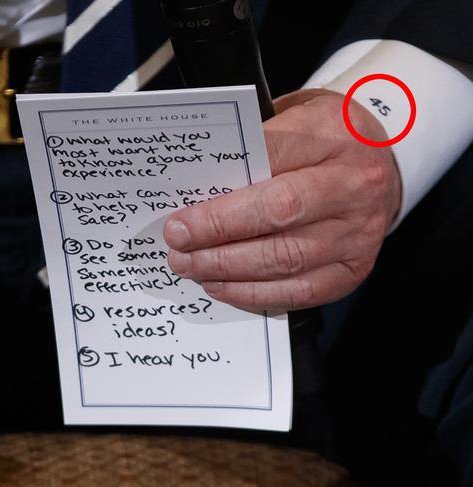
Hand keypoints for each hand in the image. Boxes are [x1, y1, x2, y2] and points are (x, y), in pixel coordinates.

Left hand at [163, 89, 400, 310]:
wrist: (381, 161)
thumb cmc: (324, 139)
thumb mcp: (292, 118)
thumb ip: (251, 149)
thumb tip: (195, 190)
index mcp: (331, 135)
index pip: (269, 161)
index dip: (223, 194)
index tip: (181, 217)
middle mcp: (352, 185)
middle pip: (279, 213)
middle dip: (219, 233)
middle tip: (178, 245)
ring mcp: (358, 231)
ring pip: (287, 258)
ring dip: (230, 268)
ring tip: (192, 267)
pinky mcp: (354, 268)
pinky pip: (301, 291)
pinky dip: (255, 294)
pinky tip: (223, 287)